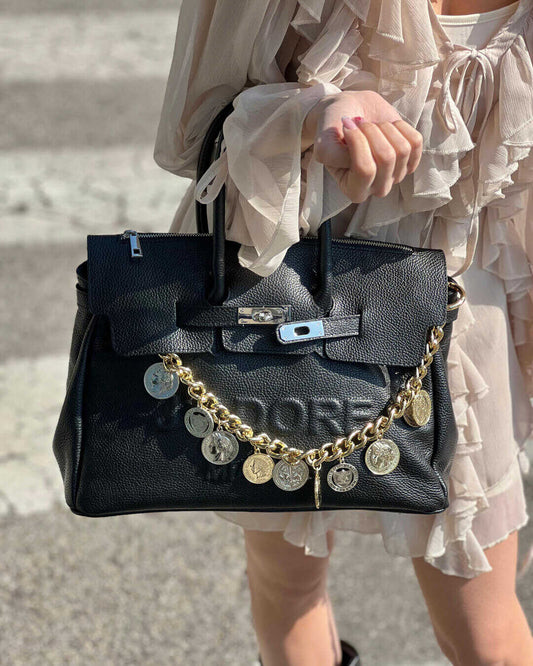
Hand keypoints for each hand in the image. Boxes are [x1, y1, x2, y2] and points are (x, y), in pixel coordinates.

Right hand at [302, 90, 422, 201]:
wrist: (349, 111)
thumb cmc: (334, 127)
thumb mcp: (323, 140)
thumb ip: (329, 152)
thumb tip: (351, 155)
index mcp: (353, 191)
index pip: (364, 169)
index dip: (357, 140)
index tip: (346, 125)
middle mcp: (377, 188)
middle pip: (387, 158)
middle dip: (372, 131)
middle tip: (359, 123)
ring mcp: (396, 175)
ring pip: (402, 149)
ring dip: (384, 127)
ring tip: (371, 125)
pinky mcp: (411, 159)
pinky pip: (415, 141)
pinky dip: (400, 126)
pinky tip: (386, 126)